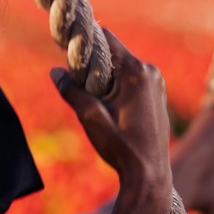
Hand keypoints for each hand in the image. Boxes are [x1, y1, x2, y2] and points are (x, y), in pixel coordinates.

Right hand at [50, 29, 171, 205]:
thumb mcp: (89, 118)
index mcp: (136, 71)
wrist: (149, 175)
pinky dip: (117, 88)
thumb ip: (72, 91)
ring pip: (122, 68)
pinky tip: (112, 111)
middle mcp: (150, 71)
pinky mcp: (158, 96)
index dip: (84, 42)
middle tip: (79, 86)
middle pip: (113, 54)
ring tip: (97, 105)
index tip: (67, 50)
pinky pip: (132, 81)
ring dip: (105, 79)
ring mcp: (157, 83)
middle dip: (93, 66)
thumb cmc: (121, 147)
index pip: (105, 37)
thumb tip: (55, 71)